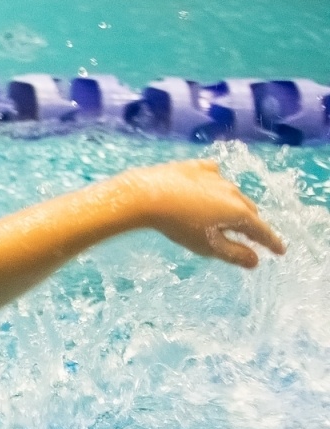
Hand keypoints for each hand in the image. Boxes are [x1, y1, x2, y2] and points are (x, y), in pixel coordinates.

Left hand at [118, 159, 286, 267]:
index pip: (261, 231)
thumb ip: (233, 253)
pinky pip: (213, 176)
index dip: (272, 242)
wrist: (147, 195)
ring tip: (229, 216)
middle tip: (254, 236)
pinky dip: (216, 186)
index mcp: (238, 212)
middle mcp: (233, 192)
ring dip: (234, 206)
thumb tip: (256, 261)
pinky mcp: (197, 167)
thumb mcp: (206, 245)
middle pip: (249, 211)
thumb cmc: (178, 225)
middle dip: (252, 224)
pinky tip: (211, 188)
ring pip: (232, 194)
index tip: (280, 251)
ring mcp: (215, 176)